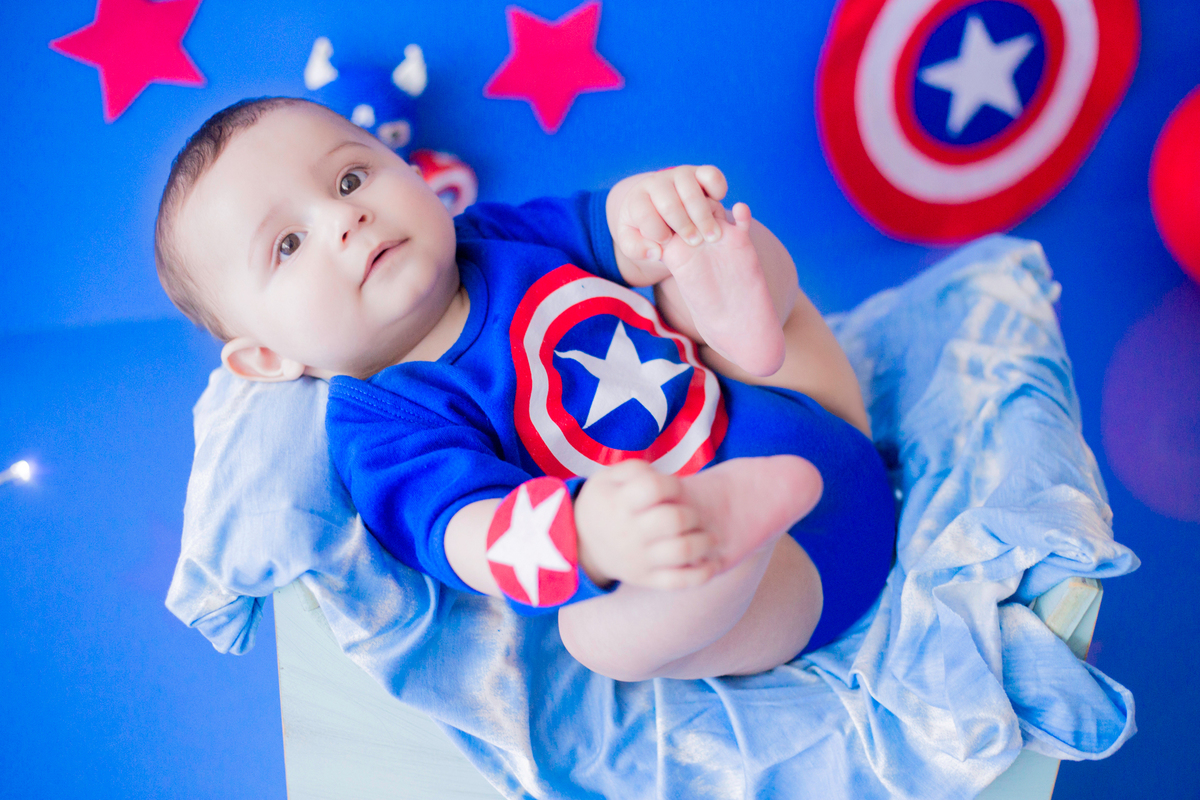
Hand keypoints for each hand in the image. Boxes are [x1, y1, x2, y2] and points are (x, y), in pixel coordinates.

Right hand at [574, 460, 719, 590]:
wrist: (584, 544)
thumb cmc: (606, 502)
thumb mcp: (608, 478)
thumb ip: (637, 469)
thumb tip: (664, 479)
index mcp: (620, 503)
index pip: (654, 488)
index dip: (672, 484)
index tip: (674, 488)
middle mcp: (630, 533)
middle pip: (674, 520)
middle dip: (692, 513)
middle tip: (691, 514)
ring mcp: (640, 559)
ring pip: (683, 551)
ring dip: (704, 541)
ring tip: (707, 536)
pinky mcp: (648, 580)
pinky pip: (681, 581)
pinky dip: (704, 572)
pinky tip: (712, 562)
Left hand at [614, 165, 739, 262]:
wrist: (661, 204)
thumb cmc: (646, 226)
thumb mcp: (633, 240)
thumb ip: (637, 249)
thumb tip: (655, 251)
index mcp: (638, 198)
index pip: (644, 214)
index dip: (657, 232)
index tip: (665, 243)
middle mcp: (657, 182)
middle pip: (670, 205)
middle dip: (683, 227)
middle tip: (693, 243)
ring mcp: (679, 175)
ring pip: (691, 192)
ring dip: (703, 217)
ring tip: (709, 237)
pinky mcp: (699, 172)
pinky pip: (712, 176)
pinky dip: (718, 190)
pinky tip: (717, 206)